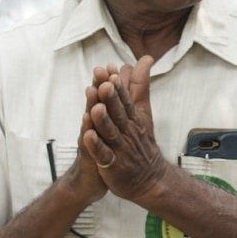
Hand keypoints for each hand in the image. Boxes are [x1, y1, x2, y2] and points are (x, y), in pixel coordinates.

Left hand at [83, 57, 167, 201]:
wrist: (149, 178)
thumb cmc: (141, 142)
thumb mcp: (143, 112)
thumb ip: (140, 86)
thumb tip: (144, 59)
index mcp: (133, 118)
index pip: (126, 99)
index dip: (118, 86)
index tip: (111, 71)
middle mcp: (127, 131)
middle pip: (119, 113)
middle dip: (111, 99)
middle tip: (105, 84)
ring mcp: (120, 148)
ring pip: (110, 133)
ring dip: (103, 121)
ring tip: (95, 108)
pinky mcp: (113, 165)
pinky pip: (103, 155)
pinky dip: (96, 146)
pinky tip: (87, 137)